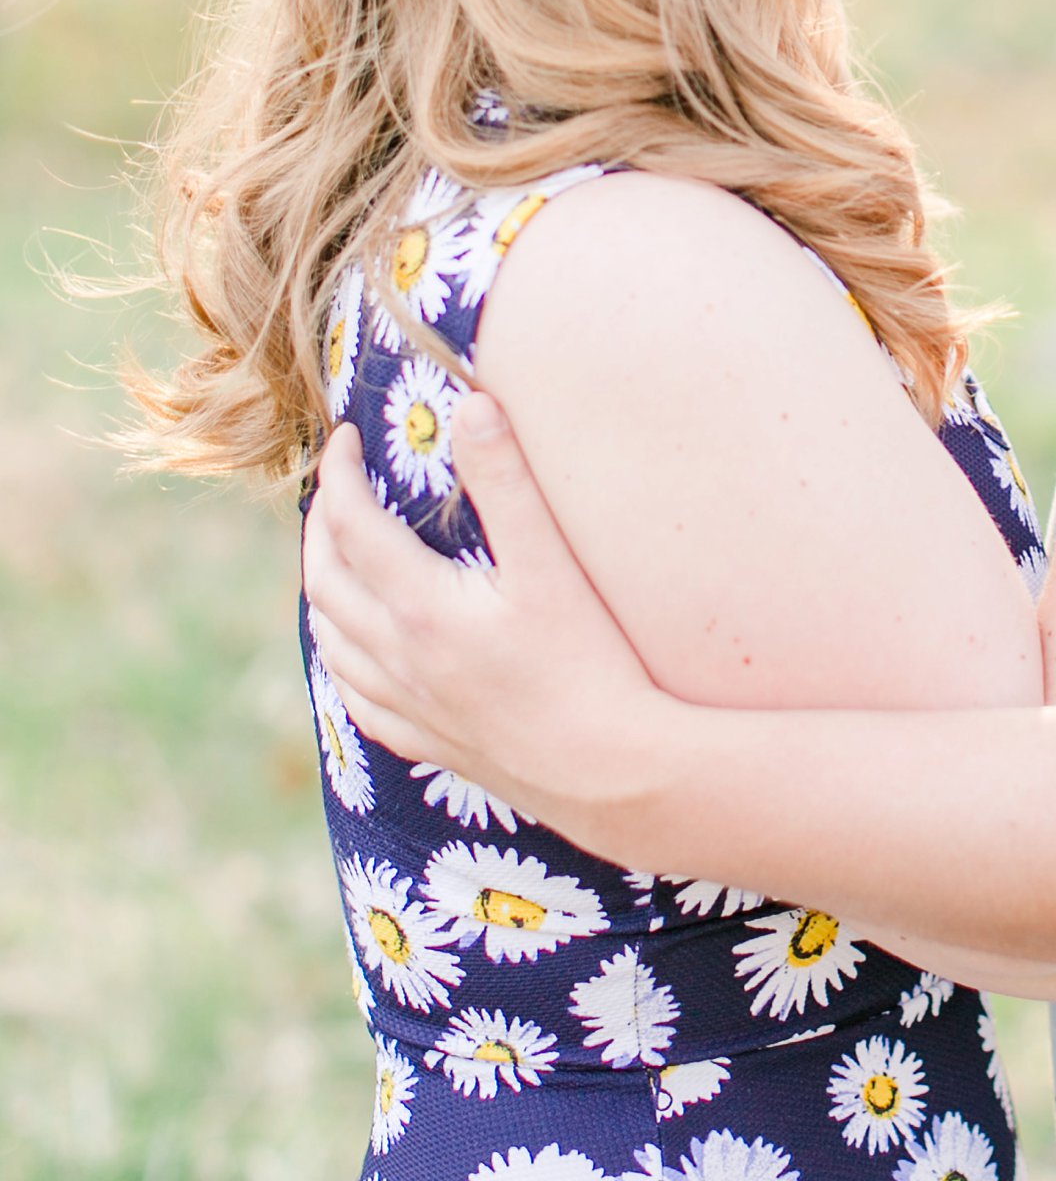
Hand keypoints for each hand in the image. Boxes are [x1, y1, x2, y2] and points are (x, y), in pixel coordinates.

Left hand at [304, 403, 665, 859]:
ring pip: (331, 641)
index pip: (351, 524)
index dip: (338, 474)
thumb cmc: (591, 666)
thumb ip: (507, 482)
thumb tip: (471, 407)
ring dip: (321, 589)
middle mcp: (399, 658)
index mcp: (421, 607)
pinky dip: (342, 658)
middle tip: (334, 486)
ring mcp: (410, 705)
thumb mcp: (552, 565)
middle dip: (319, 524)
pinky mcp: (429, 742)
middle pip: (325, 581)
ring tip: (334, 556)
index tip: (343, 438)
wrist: (612, 774)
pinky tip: (357, 652)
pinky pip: (356, 698)